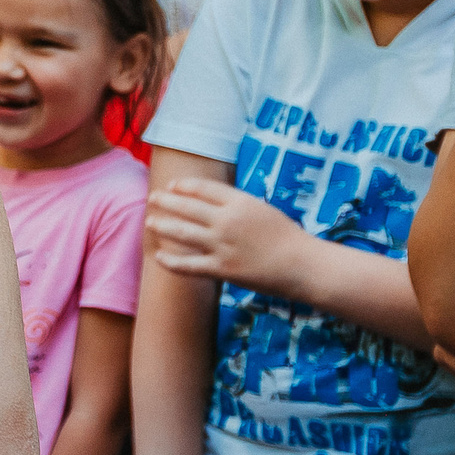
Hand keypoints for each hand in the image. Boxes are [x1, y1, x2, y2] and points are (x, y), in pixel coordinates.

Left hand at [146, 177, 310, 293]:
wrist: (304, 265)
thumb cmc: (286, 237)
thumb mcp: (261, 209)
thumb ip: (235, 205)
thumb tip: (209, 201)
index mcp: (240, 202)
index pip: (203, 188)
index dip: (184, 185)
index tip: (172, 185)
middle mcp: (227, 221)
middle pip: (187, 206)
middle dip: (166, 201)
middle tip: (152, 198)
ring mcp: (222, 245)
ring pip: (182, 233)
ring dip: (162, 226)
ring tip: (150, 222)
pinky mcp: (222, 269)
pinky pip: (188, 265)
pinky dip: (171, 261)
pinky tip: (159, 256)